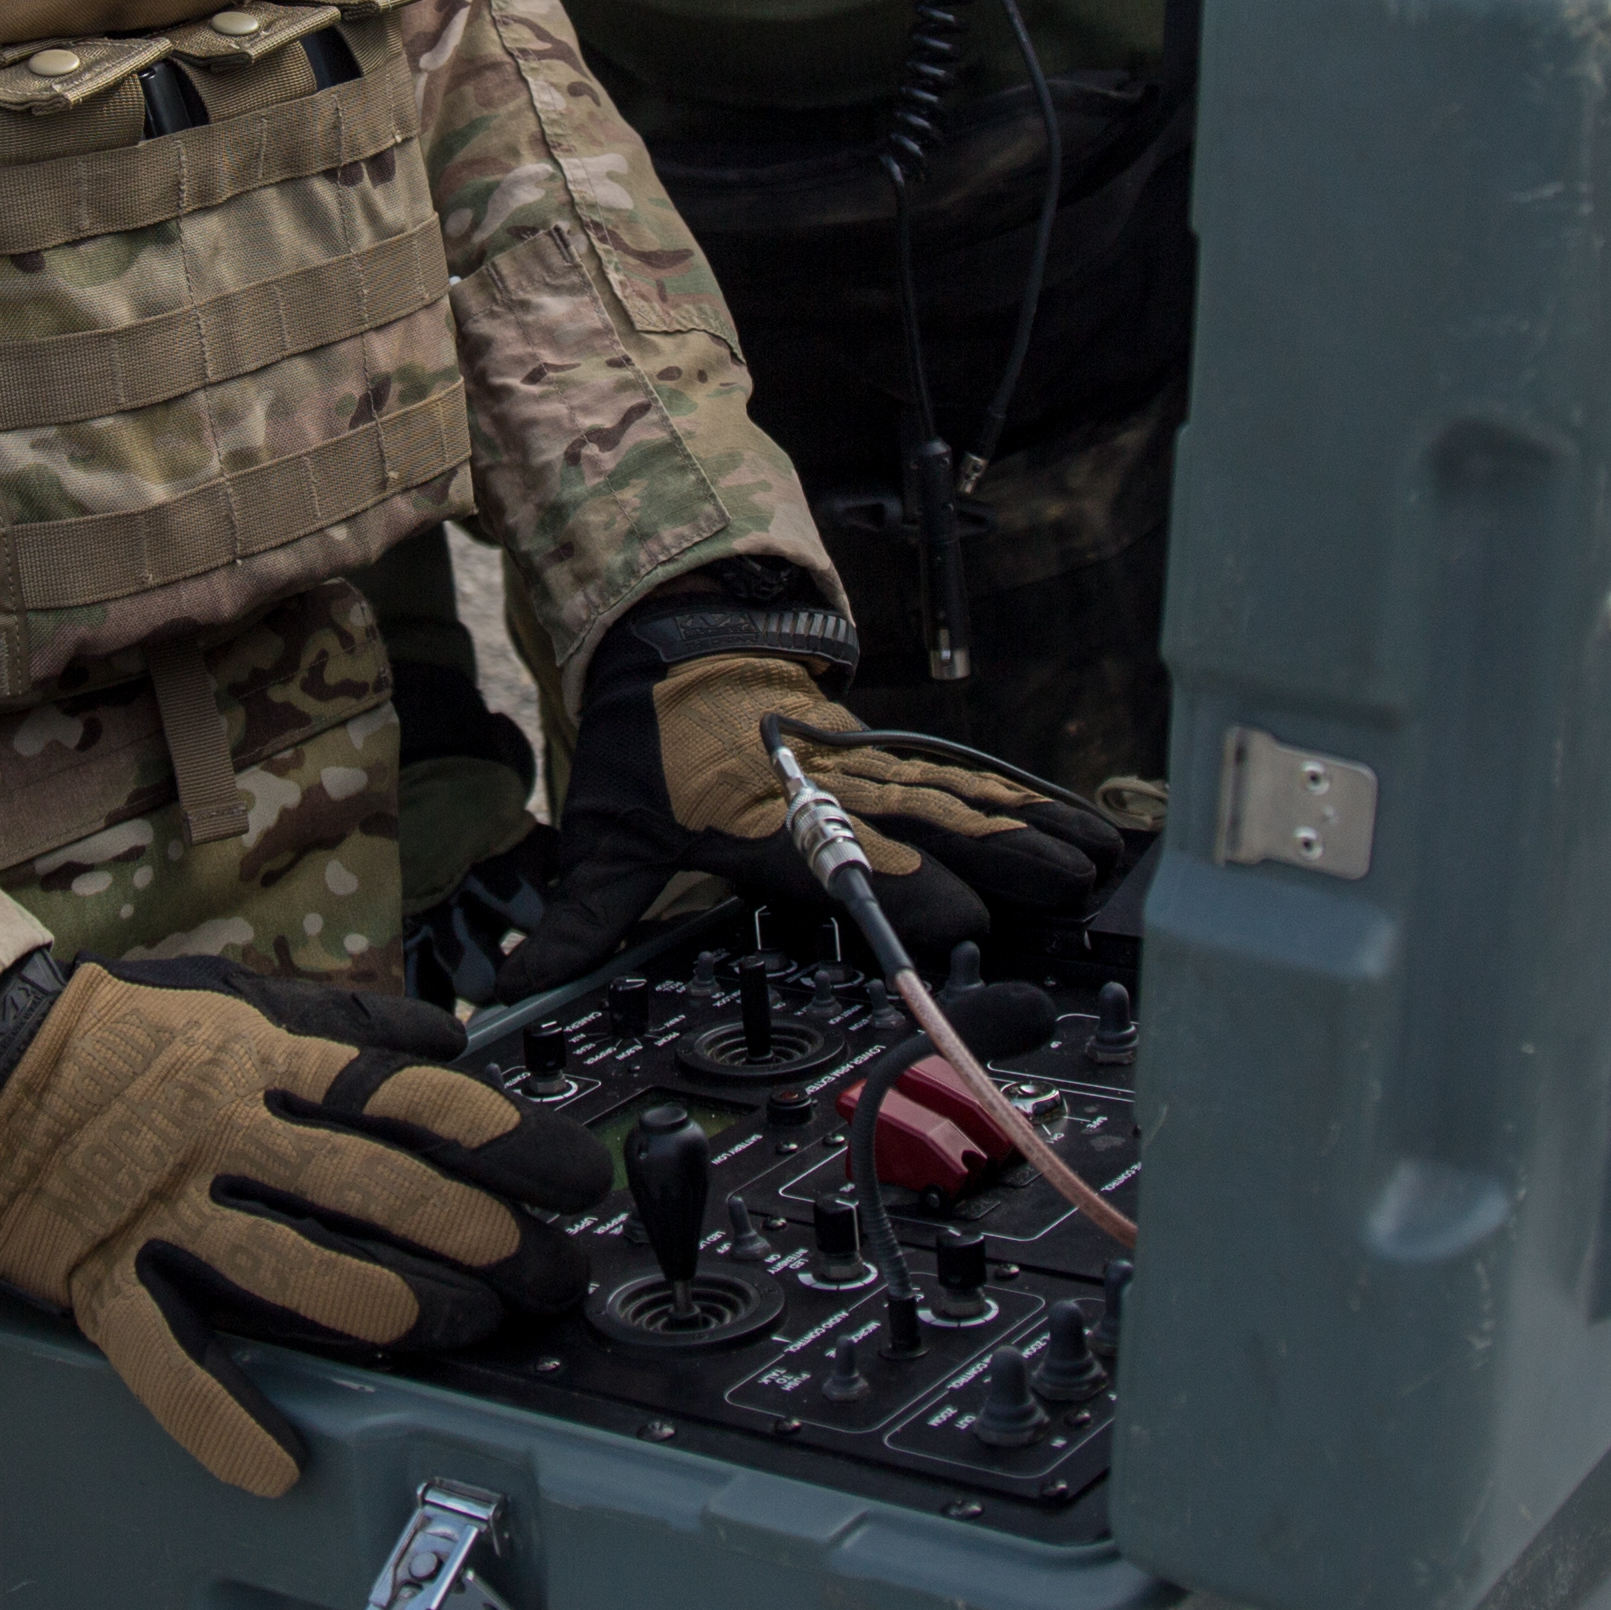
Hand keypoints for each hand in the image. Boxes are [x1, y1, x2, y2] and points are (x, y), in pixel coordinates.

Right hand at [0, 956, 606, 1495]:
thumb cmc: (121, 1033)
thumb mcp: (236, 998)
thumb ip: (343, 1022)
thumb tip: (447, 1042)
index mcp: (264, 1062)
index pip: (408, 1099)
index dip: (503, 1139)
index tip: (576, 1175)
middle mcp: (224, 1134)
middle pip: (372, 1189)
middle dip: (477, 1236)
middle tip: (549, 1274)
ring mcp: (165, 1214)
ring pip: (291, 1270)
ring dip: (390, 1308)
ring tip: (467, 1332)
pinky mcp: (106, 1280)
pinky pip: (165, 1357)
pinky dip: (220, 1415)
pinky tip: (278, 1462)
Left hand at [497, 646, 1124, 996]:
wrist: (666, 626)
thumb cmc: (645, 740)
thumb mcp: (605, 830)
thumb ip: (580, 919)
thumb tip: (514, 984)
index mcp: (763, 822)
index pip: (840, 861)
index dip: (900, 890)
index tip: (960, 922)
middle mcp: (826, 793)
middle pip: (924, 827)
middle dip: (1001, 859)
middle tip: (1071, 890)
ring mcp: (864, 767)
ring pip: (958, 798)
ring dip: (1029, 829)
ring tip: (1096, 859)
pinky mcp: (884, 752)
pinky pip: (961, 775)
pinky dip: (1022, 795)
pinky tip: (1073, 815)